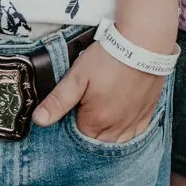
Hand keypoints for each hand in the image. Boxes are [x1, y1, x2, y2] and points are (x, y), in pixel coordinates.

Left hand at [32, 42, 164, 142]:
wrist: (143, 44)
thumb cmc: (109, 58)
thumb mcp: (77, 76)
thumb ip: (58, 101)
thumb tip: (39, 120)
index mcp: (96, 121)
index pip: (78, 135)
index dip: (72, 122)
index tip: (74, 108)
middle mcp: (116, 127)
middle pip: (97, 141)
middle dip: (89, 131)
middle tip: (88, 108)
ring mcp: (133, 122)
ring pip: (117, 142)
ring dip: (108, 136)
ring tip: (103, 117)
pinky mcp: (147, 114)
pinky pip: (136, 135)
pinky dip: (127, 133)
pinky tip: (122, 122)